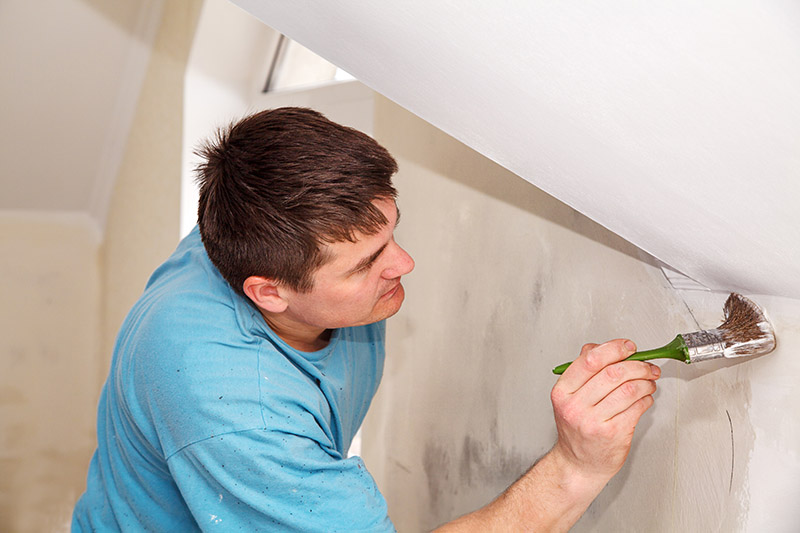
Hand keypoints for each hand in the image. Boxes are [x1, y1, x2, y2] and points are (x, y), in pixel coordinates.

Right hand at [549, 339, 659, 481]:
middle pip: (613, 373)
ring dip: (646, 382)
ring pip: (629, 389)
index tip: (628, 347)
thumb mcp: (570, 397)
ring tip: (649, 382)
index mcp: (562, 392)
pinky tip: (645, 398)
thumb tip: (603, 347)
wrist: (578, 464)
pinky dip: (647, 399)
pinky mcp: (613, 434)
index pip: (590, 360)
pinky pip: (637, 407)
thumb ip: (584, 370)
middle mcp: (575, 407)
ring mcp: (593, 422)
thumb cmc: (577, 429)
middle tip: (646, 366)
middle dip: (637, 365)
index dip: (614, 349)